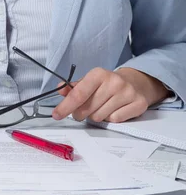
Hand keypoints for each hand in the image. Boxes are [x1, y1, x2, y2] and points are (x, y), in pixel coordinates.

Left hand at [52, 67, 167, 123]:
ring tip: (101, 107)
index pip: (79, 94)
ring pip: (100, 117)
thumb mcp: (90, 81)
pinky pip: (115, 121)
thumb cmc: (107, 84)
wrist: (136, 82)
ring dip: (97, 116)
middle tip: (83, 111)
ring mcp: (127, 93)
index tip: (56, 115)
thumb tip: (59, 89)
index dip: (66, 106)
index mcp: (99, 74)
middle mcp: (114, 82)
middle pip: (88, 109)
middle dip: (81, 113)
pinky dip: (111, 119)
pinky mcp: (138, 104)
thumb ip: (73, 87)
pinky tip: (114, 110)